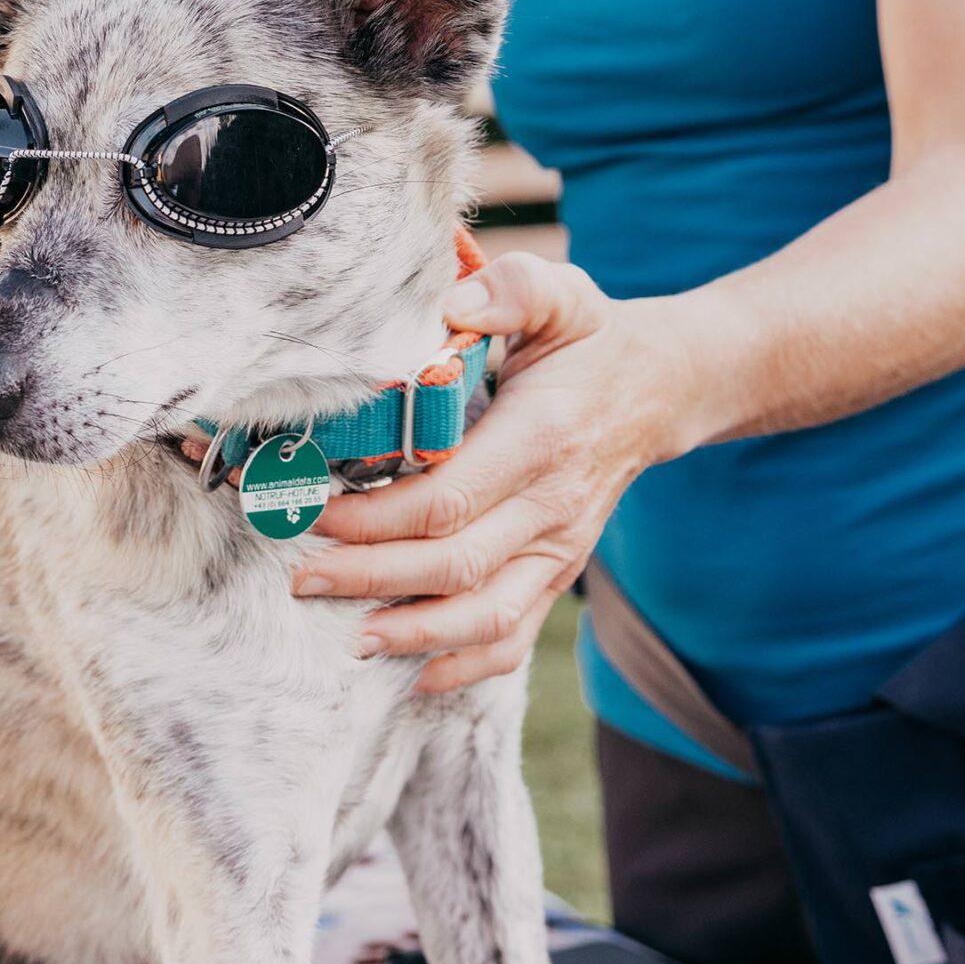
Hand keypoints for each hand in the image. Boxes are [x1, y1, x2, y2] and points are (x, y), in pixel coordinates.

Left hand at [291, 253, 665, 692]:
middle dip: (371, 578)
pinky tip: (414, 674)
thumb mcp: (560, 296)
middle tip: (303, 578)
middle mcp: (555, 505)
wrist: (661, 389)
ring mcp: (560, 549)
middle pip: (454, 565)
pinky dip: (465, 665)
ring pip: (485, 615)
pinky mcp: (559, 574)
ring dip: (413, 635)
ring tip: (349, 636)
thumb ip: (512, 290)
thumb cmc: (590, 340)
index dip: (379, 518)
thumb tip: (458, 304)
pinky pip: (515, 638)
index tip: (320, 514)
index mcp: (543, 438)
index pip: (450, 498)